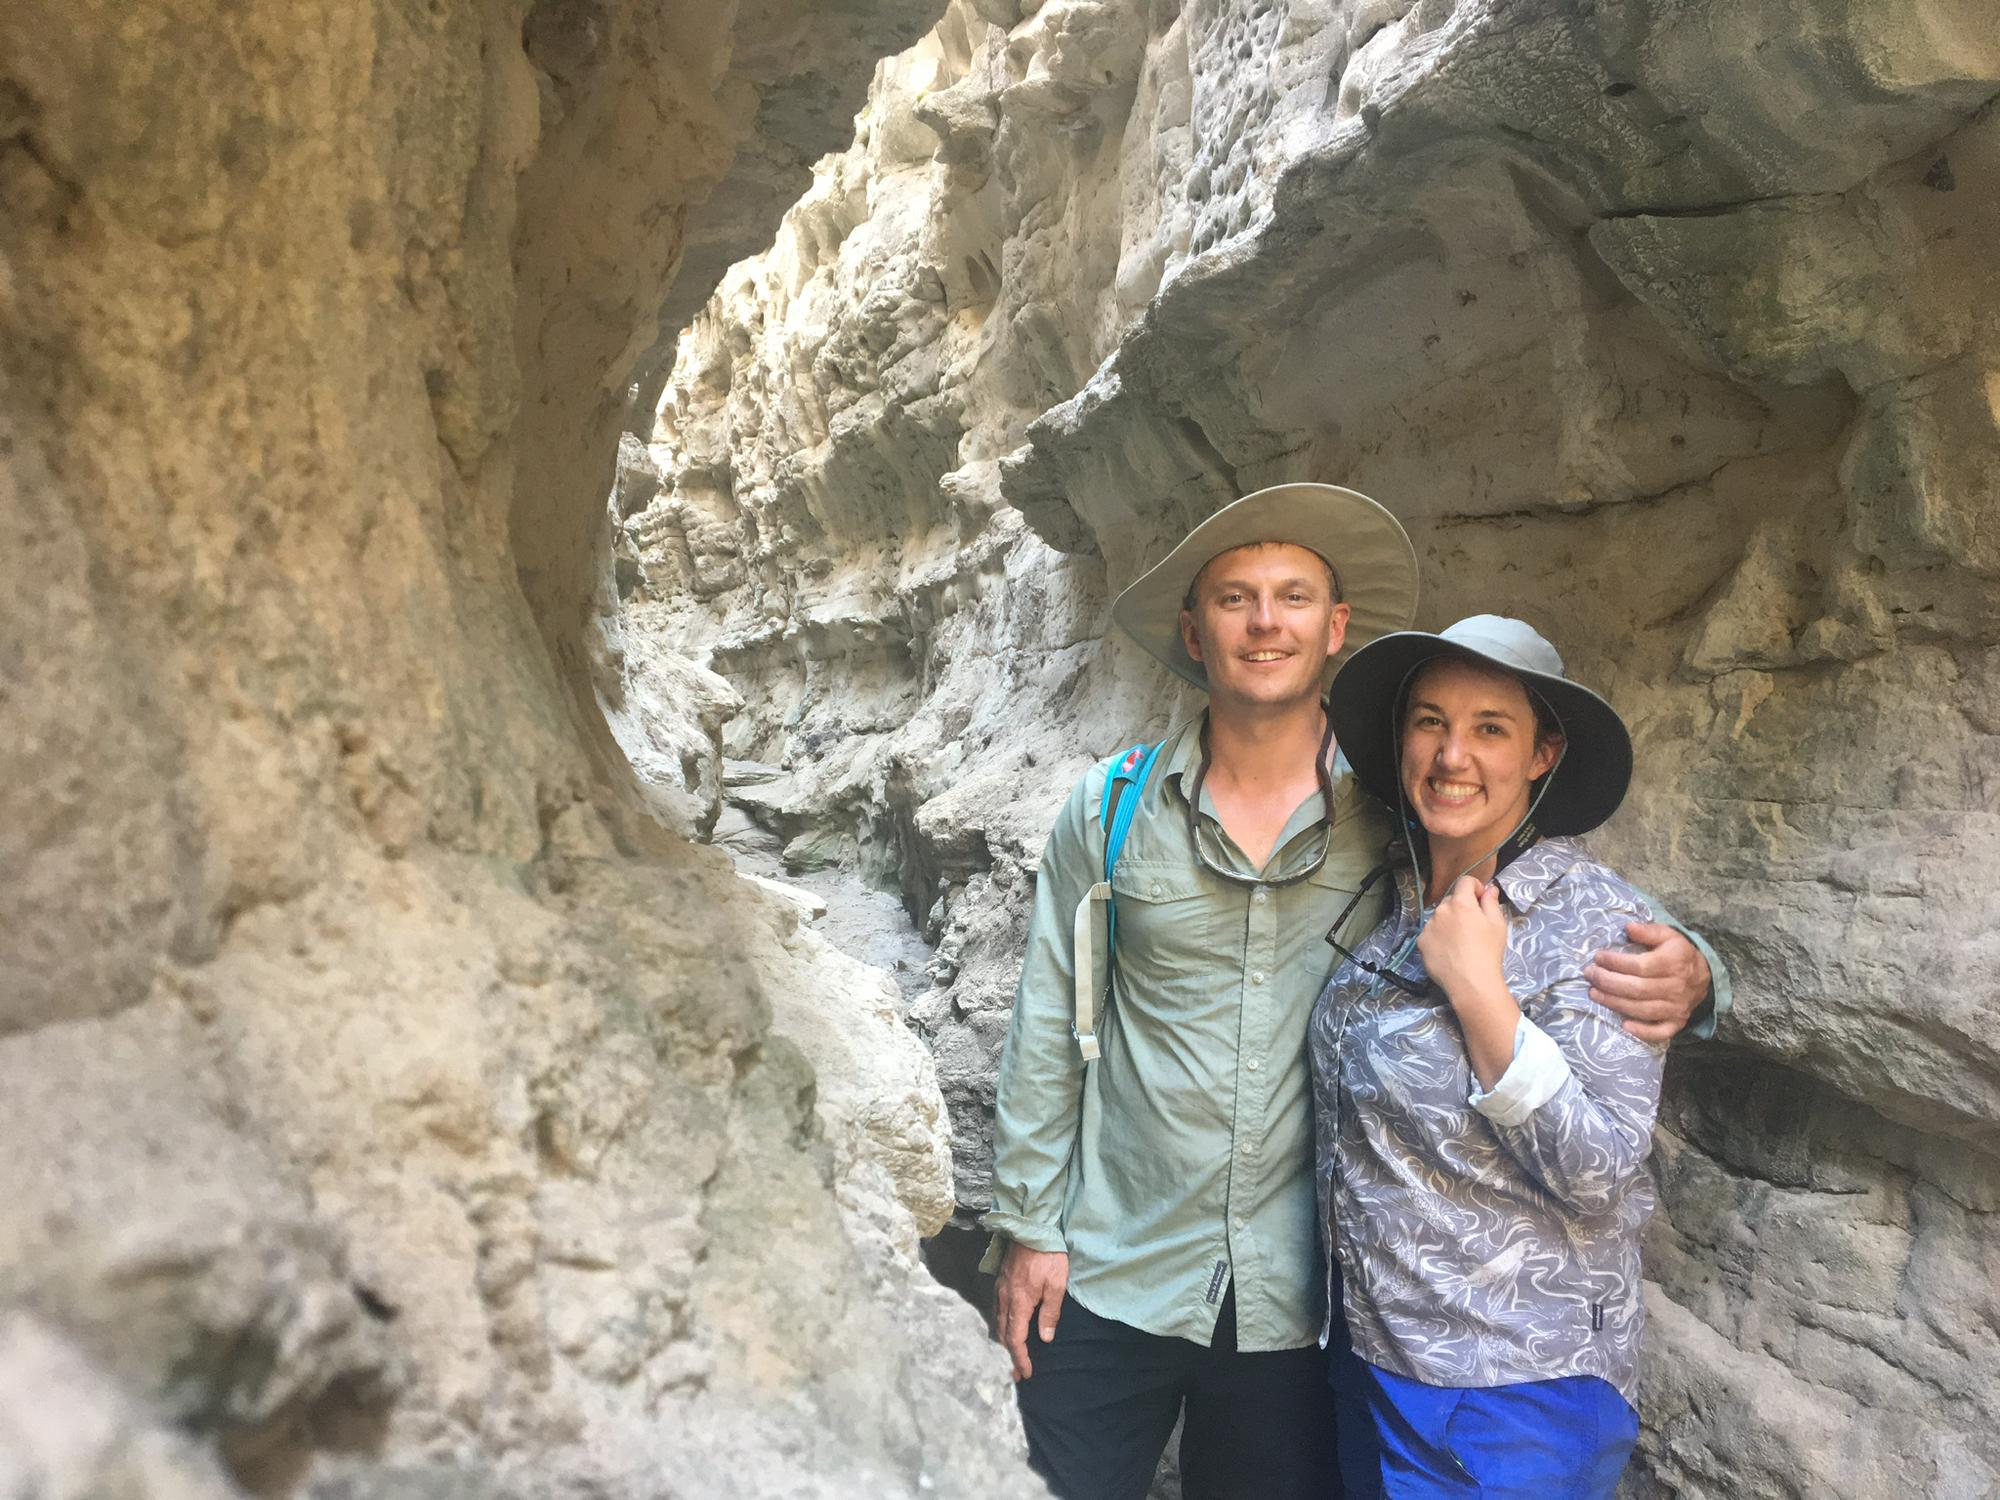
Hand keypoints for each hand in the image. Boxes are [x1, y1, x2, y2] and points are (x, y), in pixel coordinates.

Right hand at [995, 1243, 1068, 1380]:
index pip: (1015, 1339)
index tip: (1025, 1374)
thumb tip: (1045, 1339)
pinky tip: (1007, 1327)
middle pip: (1003, 1335)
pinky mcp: (1001, 1281)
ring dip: (1004, 1342)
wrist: (1032, 1227)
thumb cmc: (1048, 1256)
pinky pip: (997, 1310)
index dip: (1019, 1359)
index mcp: (1019, 1303)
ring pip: (998, 1323)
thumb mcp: (1057, 1285)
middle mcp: (1005, 1299)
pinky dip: (1001, 1326)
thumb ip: (1050, 1313)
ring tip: (1011, 1356)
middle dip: (1009, 1356)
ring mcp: (1000, 1289)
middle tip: (1015, 1373)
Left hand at [1416, 876, 1508, 1001]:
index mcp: (1460, 902)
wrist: (1471, 982)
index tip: (1482, 900)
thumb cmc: (1488, 952)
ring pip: (1440, 917)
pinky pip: (1430, 933)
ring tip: (1460, 942)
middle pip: (1451, 900)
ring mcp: (1428, 926)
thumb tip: (1489, 888)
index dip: (1475, 887)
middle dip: (1462, 907)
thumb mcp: (1497, 924)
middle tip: (1473, 926)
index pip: (1465, 881)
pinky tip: (1449, 951)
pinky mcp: (1421, 942)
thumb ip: (1491, 902)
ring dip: (1448, 922)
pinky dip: (1438, 936)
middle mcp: (1440, 910)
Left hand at [1587, 920, 1709, 1042]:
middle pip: (1637, 989)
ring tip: (1594, 993)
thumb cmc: (1678, 954)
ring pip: (1642, 1010)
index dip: (1616, 963)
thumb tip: (1628, 927)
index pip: (1640, 966)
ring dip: (1615, 1003)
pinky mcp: (1677, 1023)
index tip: (1598, 957)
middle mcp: (1676, 987)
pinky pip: (1660, 1032)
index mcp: (1674, 963)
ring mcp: (1677, 1008)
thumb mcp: (1668, 936)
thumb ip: (1649, 931)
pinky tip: (1623, 1025)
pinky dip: (1642, 1031)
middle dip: (1608, 983)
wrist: (1704, 977)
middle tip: (1590, 975)